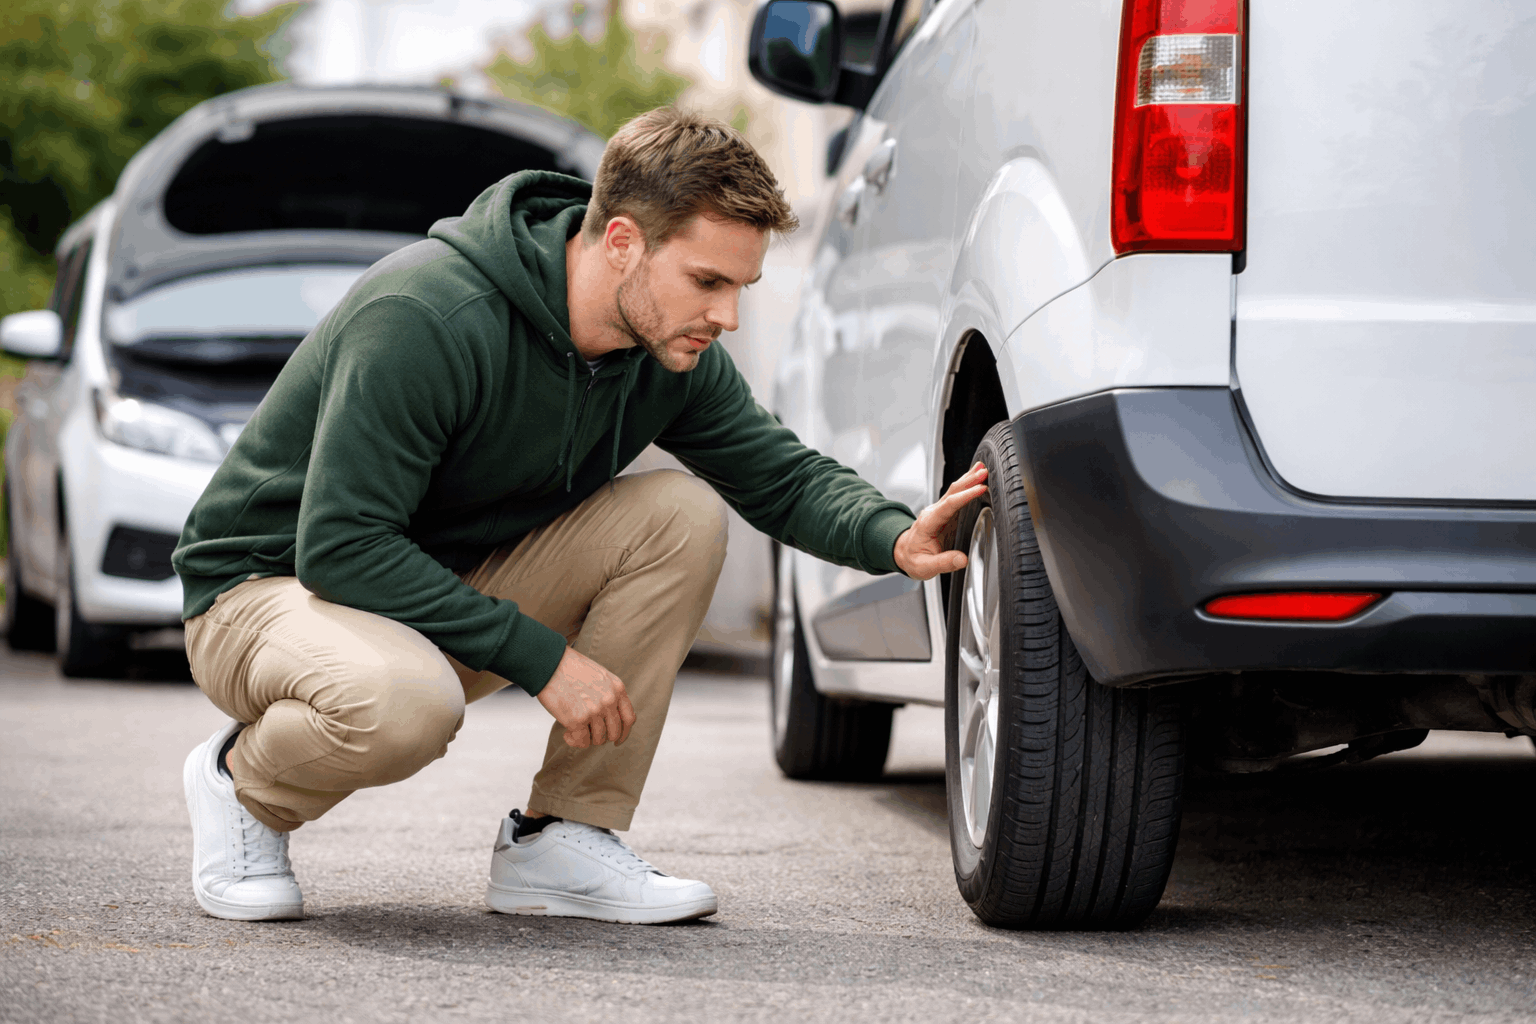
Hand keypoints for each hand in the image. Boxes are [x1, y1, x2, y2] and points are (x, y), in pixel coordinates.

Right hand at [536, 646, 635, 747]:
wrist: (550, 663)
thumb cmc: (570, 667)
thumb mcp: (600, 675)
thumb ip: (609, 694)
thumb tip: (608, 717)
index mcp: (617, 688)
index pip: (629, 718)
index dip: (624, 733)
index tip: (618, 740)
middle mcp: (609, 700)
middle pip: (614, 732)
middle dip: (602, 737)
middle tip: (589, 734)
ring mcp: (594, 711)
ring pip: (598, 739)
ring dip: (586, 738)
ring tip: (575, 729)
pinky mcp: (578, 720)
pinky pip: (582, 742)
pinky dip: (574, 741)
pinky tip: (567, 733)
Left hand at [892, 461, 989, 580]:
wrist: (904, 553)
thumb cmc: (913, 558)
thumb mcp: (924, 567)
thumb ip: (943, 563)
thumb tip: (962, 559)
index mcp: (928, 523)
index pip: (948, 505)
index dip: (965, 496)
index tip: (979, 489)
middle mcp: (933, 513)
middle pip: (952, 492)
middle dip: (968, 481)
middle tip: (984, 472)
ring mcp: (939, 510)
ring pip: (954, 490)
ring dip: (968, 479)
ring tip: (982, 468)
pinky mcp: (945, 513)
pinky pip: (957, 495)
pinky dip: (967, 485)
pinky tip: (974, 476)